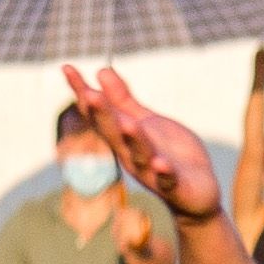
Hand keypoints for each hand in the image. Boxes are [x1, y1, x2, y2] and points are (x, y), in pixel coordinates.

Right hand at [60, 67, 213, 223]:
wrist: (196, 195)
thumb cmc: (169, 153)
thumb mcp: (147, 123)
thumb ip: (124, 101)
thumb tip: (102, 71)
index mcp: (123, 138)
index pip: (98, 114)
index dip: (82, 92)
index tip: (67, 68)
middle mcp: (130, 155)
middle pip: (114, 133)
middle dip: (102, 115)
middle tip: (90, 94)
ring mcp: (151, 171)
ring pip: (139, 154)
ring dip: (133, 139)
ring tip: (128, 123)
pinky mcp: (174, 186)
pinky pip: (167, 179)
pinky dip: (163, 171)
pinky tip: (161, 163)